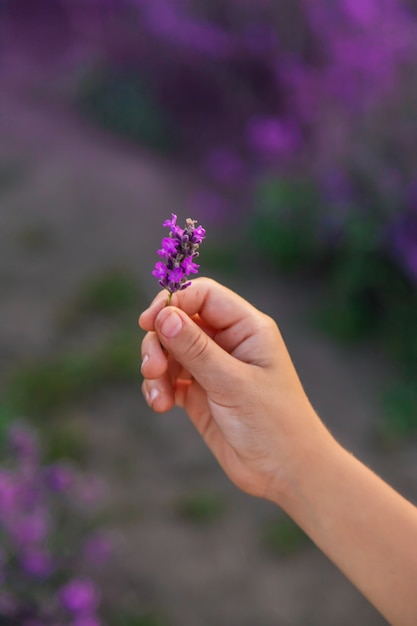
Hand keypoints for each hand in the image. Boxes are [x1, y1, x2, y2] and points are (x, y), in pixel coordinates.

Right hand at [139, 278, 328, 500]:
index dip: (173, 302)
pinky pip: (168, 378)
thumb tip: (164, 316)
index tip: (149, 323)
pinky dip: (159, 387)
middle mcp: (228, 342)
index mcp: (246, 328)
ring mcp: (212, 367)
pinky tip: (161, 405)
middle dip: (160, 341)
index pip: (203, 295)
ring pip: (169, 350)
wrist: (285, 472)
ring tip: (159, 397)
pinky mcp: (199, 393)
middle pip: (179, 321)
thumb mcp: (232, 382)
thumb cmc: (273, 423)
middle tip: (152, 367)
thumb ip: (196, 349)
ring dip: (156, 368)